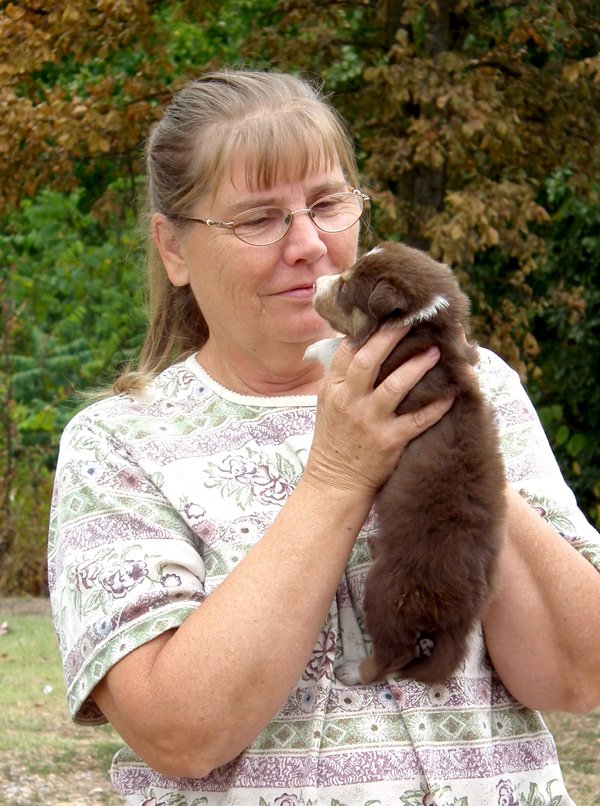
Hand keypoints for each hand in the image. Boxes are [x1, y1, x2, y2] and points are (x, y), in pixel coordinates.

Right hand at [304, 326, 453, 496]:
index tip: (389, 315)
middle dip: (392, 337)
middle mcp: (349, 402)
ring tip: (437, 351)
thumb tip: (363, 343)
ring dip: (418, 366)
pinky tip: (452, 393)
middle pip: (369, 360)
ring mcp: (368, 422)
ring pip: (395, 386)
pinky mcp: (388, 442)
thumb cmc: (336, 440)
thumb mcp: (328, 404)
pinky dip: (436, 405)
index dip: (369, 330)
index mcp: (333, 389)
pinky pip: (417, 419)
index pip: (348, 351)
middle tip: (415, 320)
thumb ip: (343, 377)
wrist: (335, 483)